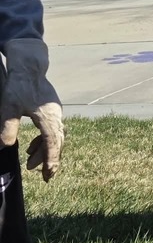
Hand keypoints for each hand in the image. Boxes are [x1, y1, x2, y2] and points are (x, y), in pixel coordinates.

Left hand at [0, 39, 63, 181]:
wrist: (29, 65)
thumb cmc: (19, 85)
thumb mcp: (9, 107)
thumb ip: (7, 128)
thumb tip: (4, 147)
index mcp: (48, 118)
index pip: (52, 143)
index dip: (50, 160)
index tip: (48, 174)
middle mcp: (56, 116)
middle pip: (57, 143)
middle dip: (50, 160)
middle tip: (46, 177)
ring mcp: (56, 112)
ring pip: (54, 137)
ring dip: (44, 151)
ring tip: (31, 163)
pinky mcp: (52, 109)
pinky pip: (51, 130)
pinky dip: (43, 141)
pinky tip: (30, 147)